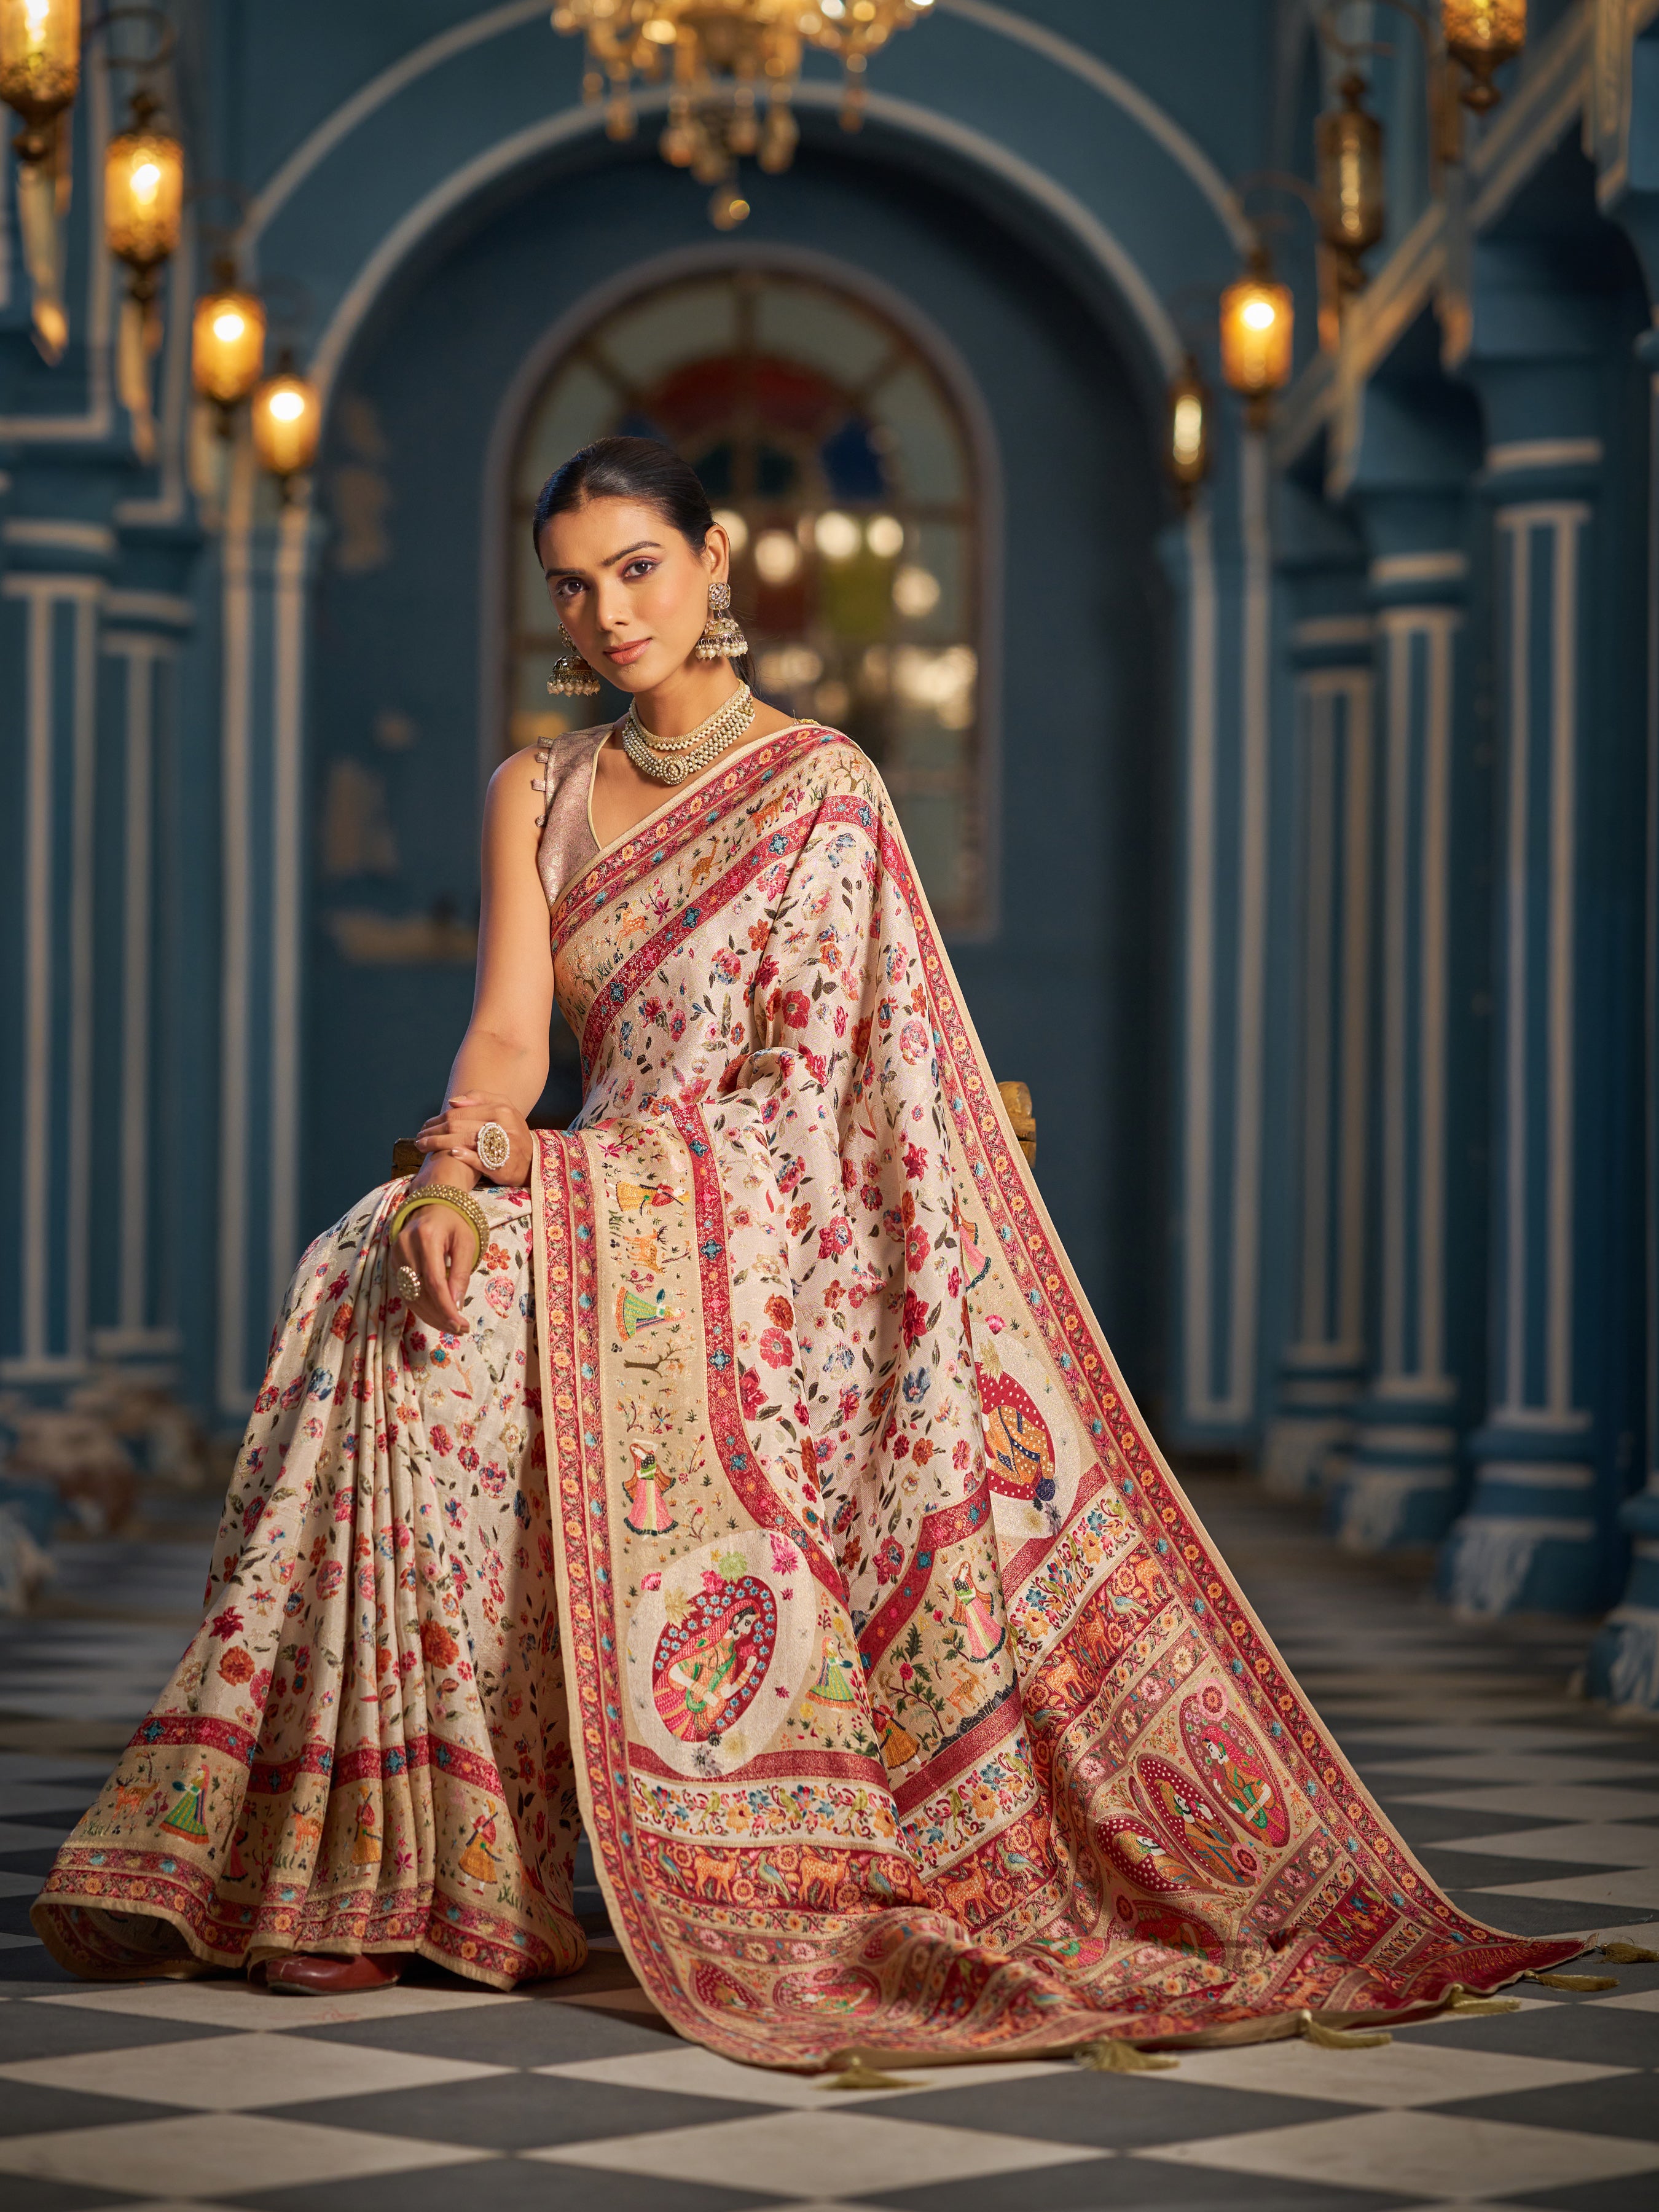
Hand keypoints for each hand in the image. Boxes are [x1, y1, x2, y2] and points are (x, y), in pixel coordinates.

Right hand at [392, 1183, 477, 1337]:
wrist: (432, 1204)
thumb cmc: (454, 1223)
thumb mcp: (466, 1243)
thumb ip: (461, 1273)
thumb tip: (456, 1305)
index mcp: (426, 1238)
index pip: (434, 1282)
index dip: (446, 1308)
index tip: (460, 1324)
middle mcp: (405, 1247)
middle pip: (420, 1293)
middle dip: (440, 1316)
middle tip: (460, 1328)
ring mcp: (395, 1255)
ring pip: (410, 1297)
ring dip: (431, 1316)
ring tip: (451, 1326)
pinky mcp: (392, 1262)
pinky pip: (405, 1292)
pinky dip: (421, 1307)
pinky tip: (437, 1315)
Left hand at [413, 1094, 532, 1185]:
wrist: (534, 1161)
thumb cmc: (514, 1133)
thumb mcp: (504, 1109)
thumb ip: (480, 1099)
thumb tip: (452, 1102)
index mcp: (501, 1110)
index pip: (460, 1113)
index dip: (438, 1119)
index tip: (425, 1126)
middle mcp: (503, 1126)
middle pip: (458, 1127)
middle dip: (433, 1132)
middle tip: (419, 1138)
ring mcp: (504, 1147)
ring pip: (464, 1142)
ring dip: (439, 1144)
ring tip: (423, 1147)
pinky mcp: (503, 1167)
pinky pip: (480, 1160)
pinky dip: (465, 1156)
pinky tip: (451, 1154)